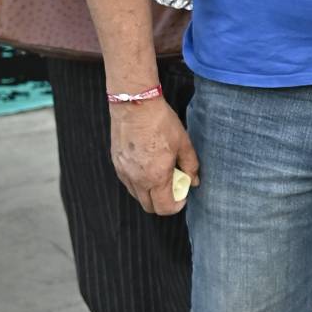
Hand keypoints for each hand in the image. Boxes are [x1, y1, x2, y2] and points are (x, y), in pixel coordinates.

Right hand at [109, 97, 198, 214]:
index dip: (176, 206)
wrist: (135, 104)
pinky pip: (128, 183)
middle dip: (163, 203)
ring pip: (137, 196)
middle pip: (149, 207)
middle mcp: (137, 179)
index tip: (183, 196)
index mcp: (156, 176)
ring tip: (160, 176)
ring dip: (150, 193)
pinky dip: (139, 182)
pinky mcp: (116, 163)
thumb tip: (194, 181)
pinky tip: (147, 167)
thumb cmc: (160, 122)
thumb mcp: (183, 143)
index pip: (164, 208)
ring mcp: (124, 172)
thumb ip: (190, 165)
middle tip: (173, 187)